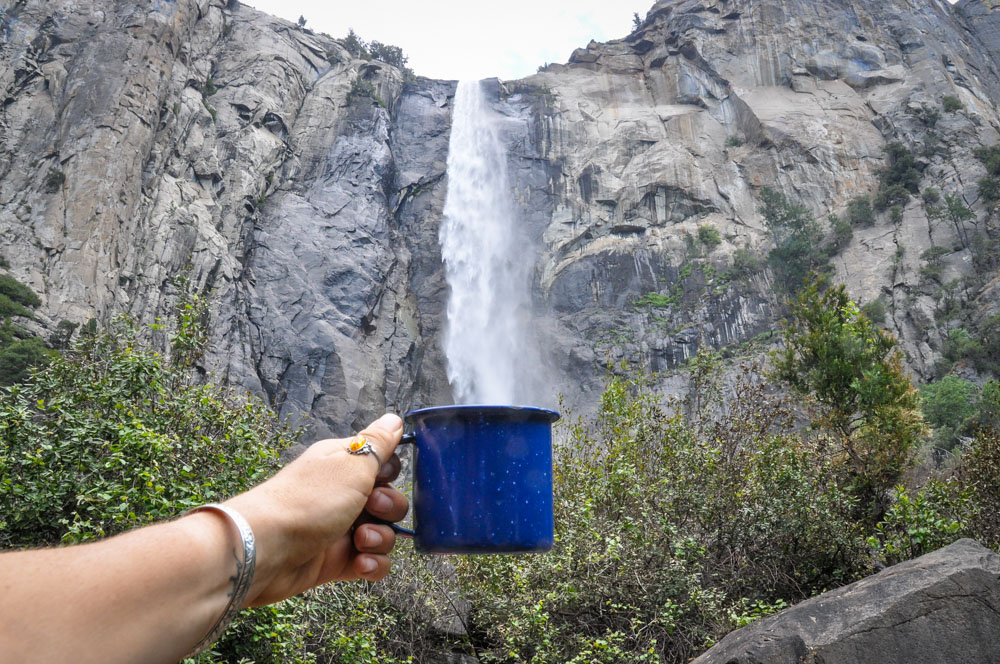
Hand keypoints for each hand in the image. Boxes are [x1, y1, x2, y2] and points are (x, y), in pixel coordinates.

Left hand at [222, 413, 408, 605]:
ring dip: (381, 539)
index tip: (381, 477)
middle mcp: (344, 494)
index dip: (390, 473)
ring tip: (360, 542)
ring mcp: (342, 529)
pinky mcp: (338, 560)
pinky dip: (372, 565)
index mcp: (344, 464)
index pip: (384, 464)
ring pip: (384, 533)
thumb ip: (378, 442)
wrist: (265, 550)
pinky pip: (371, 562)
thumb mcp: (351, 463)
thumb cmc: (308, 500)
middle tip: (372, 507)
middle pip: (389, 500)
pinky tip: (360, 564)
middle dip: (390, 507)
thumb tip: (395, 418)